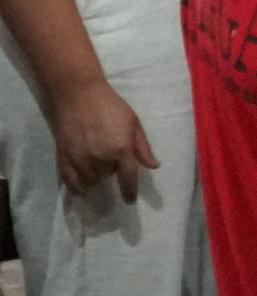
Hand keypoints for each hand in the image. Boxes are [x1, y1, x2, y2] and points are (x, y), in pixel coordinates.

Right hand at [50, 79, 158, 201]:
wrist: (78, 95)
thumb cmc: (111, 106)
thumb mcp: (134, 123)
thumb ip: (143, 147)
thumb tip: (153, 166)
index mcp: (121, 150)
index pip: (128, 179)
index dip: (129, 192)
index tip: (129, 200)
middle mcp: (101, 159)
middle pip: (108, 176)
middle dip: (112, 170)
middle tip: (111, 156)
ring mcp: (80, 159)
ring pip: (91, 180)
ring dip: (96, 176)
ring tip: (97, 165)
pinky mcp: (64, 157)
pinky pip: (70, 182)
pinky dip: (77, 188)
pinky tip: (82, 189)